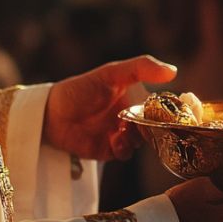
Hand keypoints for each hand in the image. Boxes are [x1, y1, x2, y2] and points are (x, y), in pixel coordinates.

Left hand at [43, 55, 176, 160]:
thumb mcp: (111, 73)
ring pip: (141, 141)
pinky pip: (124, 153)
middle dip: (152, 128)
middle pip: (153, 127)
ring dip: (136, 137)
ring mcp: (119, 134)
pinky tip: (115, 139)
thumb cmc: (79, 89)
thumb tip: (173, 71)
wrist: (49, 113)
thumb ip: (141, 68)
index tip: (170, 112)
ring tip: (124, 131)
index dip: (166, 110)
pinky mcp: (108, 150)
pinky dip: (124, 148)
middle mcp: (128, 117)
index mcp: (133, 98)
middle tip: (147, 124)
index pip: (158, 106)